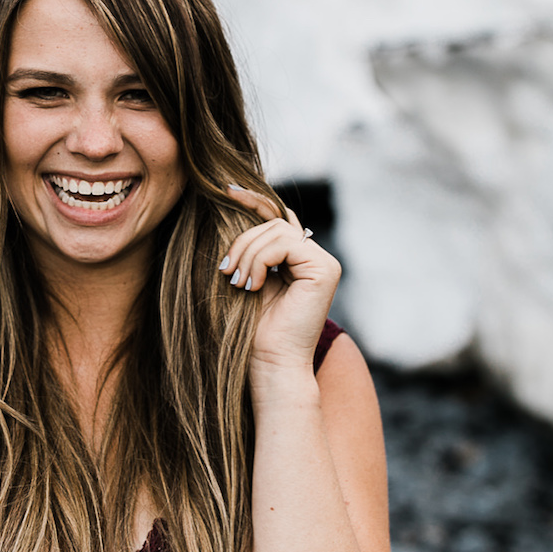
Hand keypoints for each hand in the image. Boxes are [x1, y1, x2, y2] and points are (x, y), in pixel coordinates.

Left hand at [219, 185, 340, 374]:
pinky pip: (284, 244)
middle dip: (242, 242)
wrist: (269, 361)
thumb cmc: (251, 328)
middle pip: (273, 222)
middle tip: (226, 272)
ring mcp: (324, 263)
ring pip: (276, 230)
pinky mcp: (326, 270)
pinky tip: (253, 285)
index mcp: (297, 258)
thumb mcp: (244, 277)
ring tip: (238, 283)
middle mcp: (315, 257)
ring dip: (247, 254)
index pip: (277, 216)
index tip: (226, 190)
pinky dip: (260, 260)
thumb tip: (232, 205)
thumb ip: (249, 248)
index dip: (254, 199)